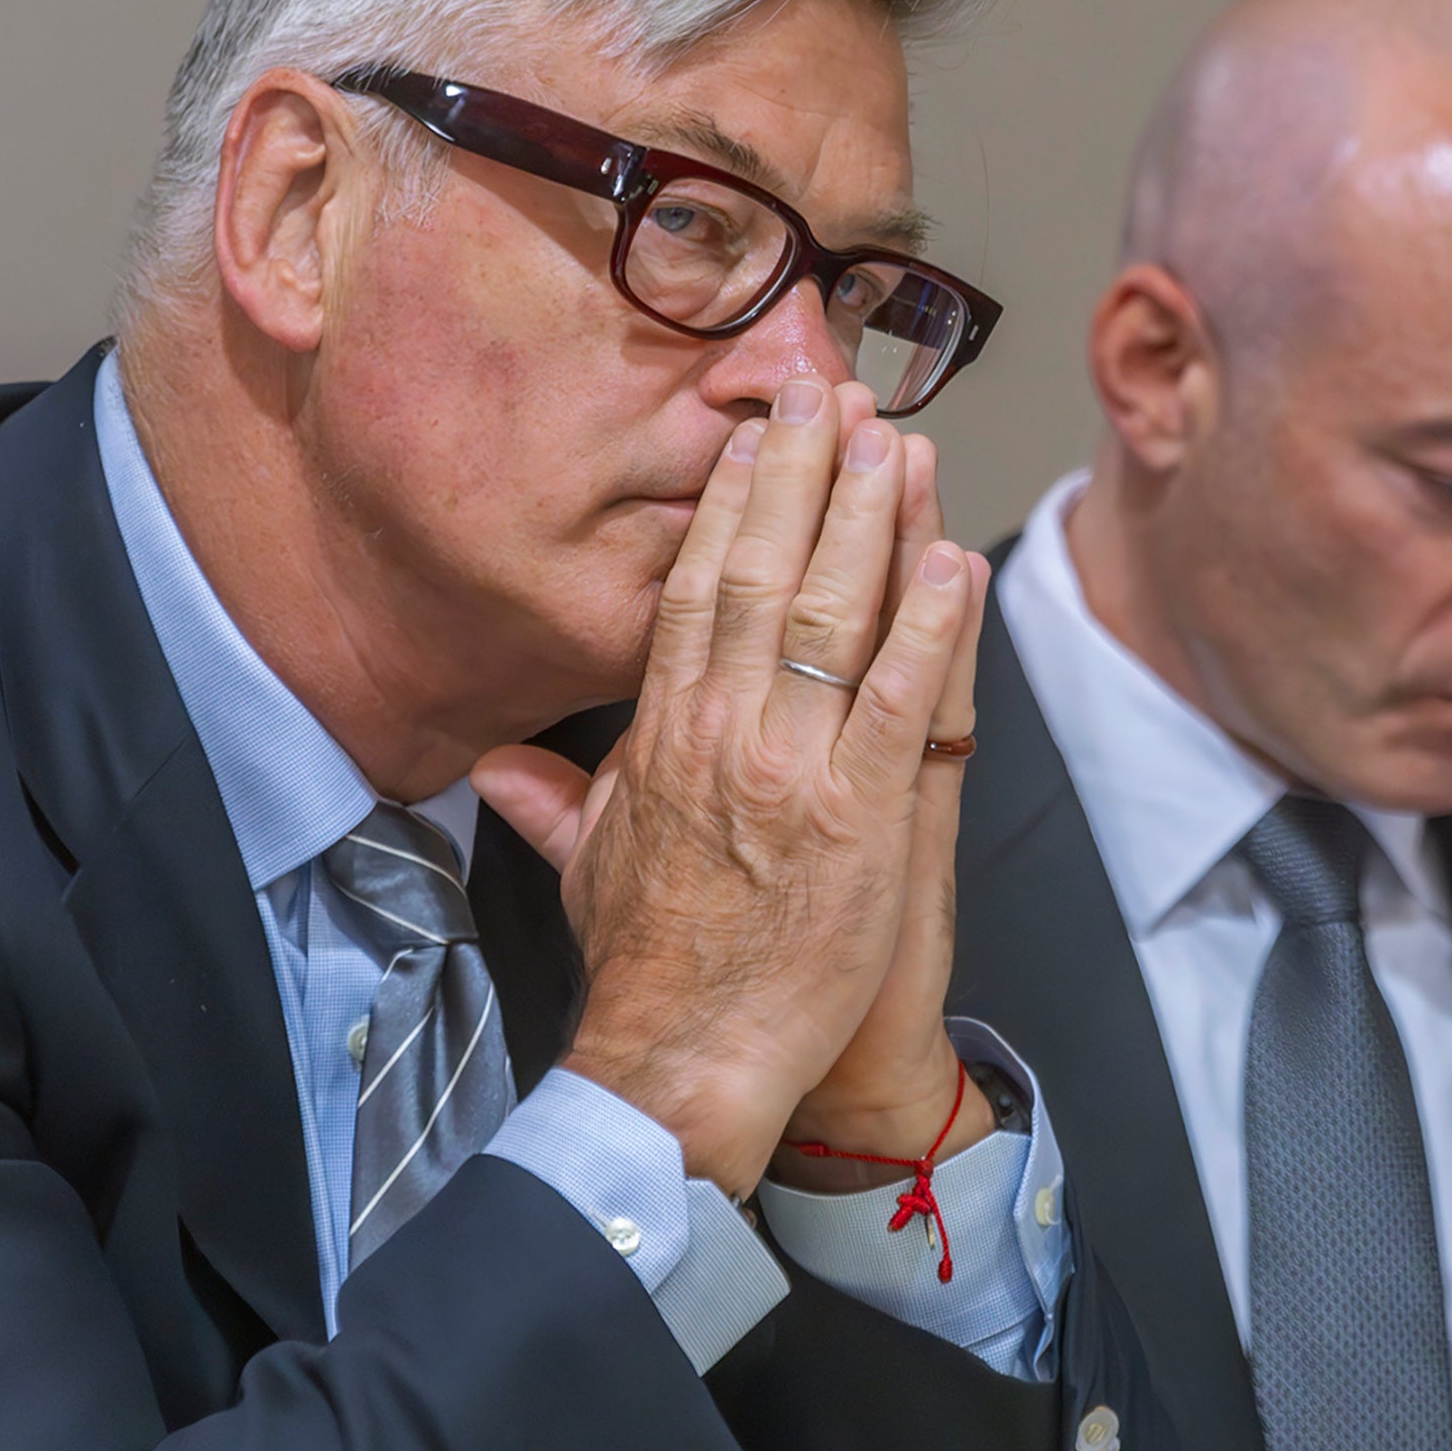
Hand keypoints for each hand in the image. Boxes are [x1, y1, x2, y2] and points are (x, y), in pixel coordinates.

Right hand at [474, 375, 980, 1195]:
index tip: (760, 436)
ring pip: (834, 616)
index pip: (698, 591)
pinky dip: (931, 627)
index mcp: (662, 735)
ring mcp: (795, 772)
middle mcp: (723, 734)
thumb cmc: (647, 968)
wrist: (687, 1056)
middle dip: (801, 475)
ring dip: (870, 520)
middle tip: (831, 394)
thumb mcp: (588, 869)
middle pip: (764, 575)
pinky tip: (955, 560)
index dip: (733, 504)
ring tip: (898, 442)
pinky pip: (902, 702)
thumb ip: (553, 801)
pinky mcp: (863, 820)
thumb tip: (496, 767)